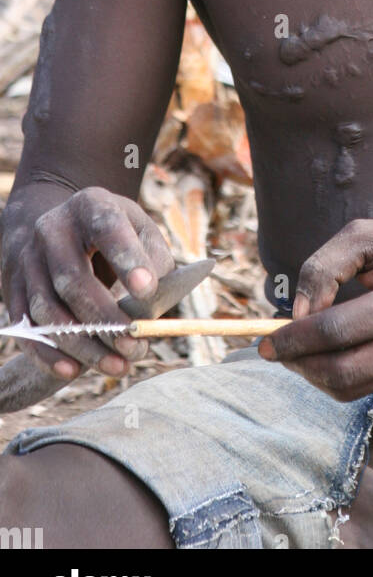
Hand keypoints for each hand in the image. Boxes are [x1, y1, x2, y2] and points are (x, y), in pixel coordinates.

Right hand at [1, 184, 174, 379]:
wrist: (62, 227)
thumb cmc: (115, 234)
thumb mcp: (140, 231)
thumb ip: (154, 261)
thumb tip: (153, 305)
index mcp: (91, 205)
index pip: (107, 228)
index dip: (127, 259)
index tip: (147, 291)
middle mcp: (52, 229)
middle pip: (72, 279)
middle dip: (106, 319)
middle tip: (135, 345)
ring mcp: (28, 259)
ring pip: (47, 309)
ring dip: (83, 345)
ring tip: (118, 365)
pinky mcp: (13, 289)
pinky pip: (26, 328)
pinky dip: (48, 354)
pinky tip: (73, 371)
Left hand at [259, 219, 372, 400]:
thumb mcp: (369, 235)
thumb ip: (326, 266)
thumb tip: (298, 313)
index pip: (336, 333)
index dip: (294, 338)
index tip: (265, 339)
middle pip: (338, 372)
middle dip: (297, 362)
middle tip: (273, 347)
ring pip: (346, 388)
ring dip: (310, 373)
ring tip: (294, 348)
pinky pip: (359, 388)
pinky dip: (330, 375)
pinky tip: (320, 351)